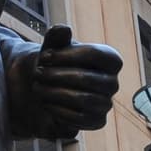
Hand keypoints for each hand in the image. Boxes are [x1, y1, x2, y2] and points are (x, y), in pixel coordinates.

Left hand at [9, 24, 122, 139]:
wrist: (46, 88)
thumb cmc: (53, 63)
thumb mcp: (52, 46)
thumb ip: (56, 35)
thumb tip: (63, 29)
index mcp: (110, 59)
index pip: (94, 54)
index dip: (66, 55)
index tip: (44, 56)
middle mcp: (113, 82)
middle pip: (87, 79)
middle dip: (57, 76)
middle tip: (37, 74)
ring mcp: (106, 103)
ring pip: (84, 100)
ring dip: (55, 93)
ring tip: (37, 88)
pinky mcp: (97, 122)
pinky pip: (80, 118)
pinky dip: (59, 110)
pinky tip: (45, 103)